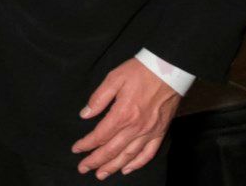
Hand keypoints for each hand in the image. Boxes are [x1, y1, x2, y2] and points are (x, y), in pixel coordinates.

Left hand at [71, 58, 180, 179]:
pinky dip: (137, 164)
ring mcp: (149, 132)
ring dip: (113, 167)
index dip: (86, 144)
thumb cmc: (140, 71)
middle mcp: (136, 127)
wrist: (169, 70)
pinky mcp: (160, 132)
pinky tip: (127, 169)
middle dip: (95, 161)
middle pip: (112, 150)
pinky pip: (148, 153)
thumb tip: (84, 114)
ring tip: (101, 174)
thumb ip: (98, 98)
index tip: (76, 149)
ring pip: (128, 156)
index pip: (100, 135)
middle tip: (83, 168)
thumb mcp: (114, 78)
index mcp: (122, 114)